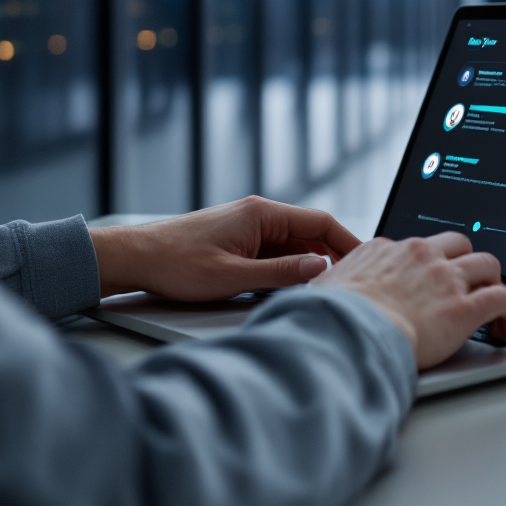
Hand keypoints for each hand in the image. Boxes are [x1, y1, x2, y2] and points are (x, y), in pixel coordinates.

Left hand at [90, 197, 360, 300]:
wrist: (137, 257)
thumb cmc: (177, 264)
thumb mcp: (232, 276)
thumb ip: (280, 273)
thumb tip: (321, 268)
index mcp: (262, 214)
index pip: (321, 222)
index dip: (348, 242)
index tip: (367, 261)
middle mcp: (259, 214)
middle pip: (311, 232)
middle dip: (334, 256)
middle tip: (354, 282)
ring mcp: (250, 226)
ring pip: (295, 243)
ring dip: (311, 264)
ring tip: (328, 290)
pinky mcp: (240, 239)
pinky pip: (277, 250)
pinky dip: (290, 267)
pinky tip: (294, 288)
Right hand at [313, 232, 505, 369]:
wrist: (347, 332)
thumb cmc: (330, 317)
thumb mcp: (324, 289)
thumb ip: (334, 285)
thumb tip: (323, 292)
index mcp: (386, 249)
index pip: (417, 248)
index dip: (427, 265)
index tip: (429, 283)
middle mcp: (420, 256)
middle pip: (459, 243)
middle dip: (466, 262)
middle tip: (467, 285)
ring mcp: (445, 279)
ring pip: (488, 263)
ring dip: (493, 282)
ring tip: (494, 307)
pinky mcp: (464, 307)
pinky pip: (504, 298)